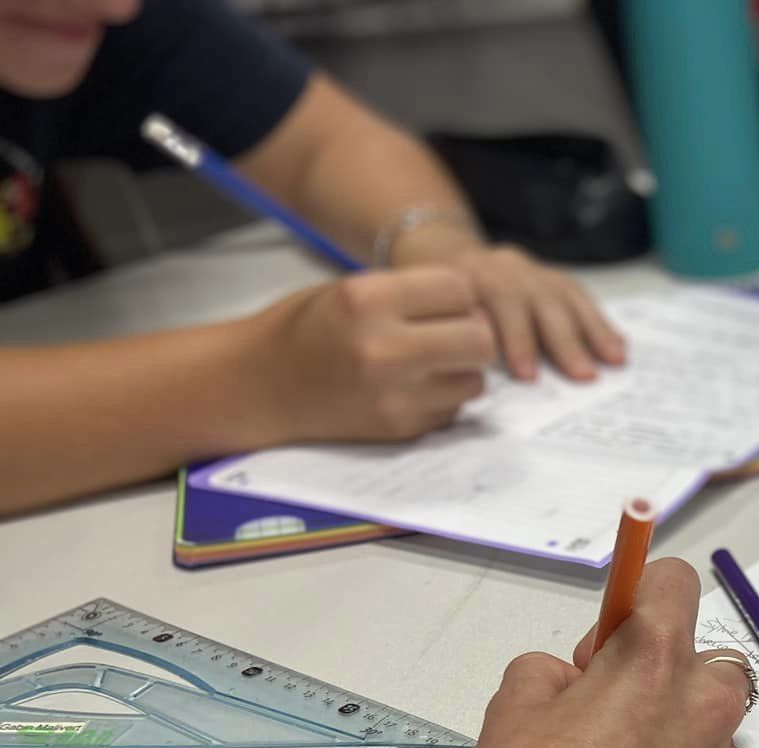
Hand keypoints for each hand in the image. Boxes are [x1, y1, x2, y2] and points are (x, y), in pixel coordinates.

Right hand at [244, 268, 494, 442]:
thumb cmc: (307, 329)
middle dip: (473, 334)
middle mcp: (384, 348)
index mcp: (368, 299)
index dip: (457, 296)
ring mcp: (394, 395)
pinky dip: (443, 398)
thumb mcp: (351, 289)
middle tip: (451, 335)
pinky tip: (410, 389)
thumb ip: (412, 295)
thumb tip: (479, 311)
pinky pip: (454, 410)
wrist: (258, 385)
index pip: (459, 289)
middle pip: (480, 339)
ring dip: (461, 371)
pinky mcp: (399, 427)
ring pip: (476, 381)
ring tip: (428, 364)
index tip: (441, 304)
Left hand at [391, 224, 624, 383]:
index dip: (515, 340)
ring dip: (593, 332)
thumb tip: (475, 376)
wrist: (438, 256)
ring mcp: (532, 270)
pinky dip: (601, 323)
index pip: (499, 306)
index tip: (527, 375)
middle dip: (563, 341)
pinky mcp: (552, 276)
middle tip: (582, 375)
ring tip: (614, 361)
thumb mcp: (426, 317)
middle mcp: (504, 268)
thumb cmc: (432, 305)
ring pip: (566, 298)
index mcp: (469, 277)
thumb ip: (450, 339)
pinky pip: (581, 298)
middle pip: (540, 302)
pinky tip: (619, 346)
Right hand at [445, 559, 751, 747]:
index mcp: (656, 659)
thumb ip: (556, 668)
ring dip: (672, 724)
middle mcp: (704, 704)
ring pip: (707, 717)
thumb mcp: (514, 703)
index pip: (676, 584)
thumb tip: (577, 677)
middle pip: (701, 655)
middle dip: (660, 669)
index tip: (612, 631)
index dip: (640, 599)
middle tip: (602, 708)